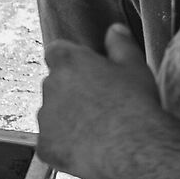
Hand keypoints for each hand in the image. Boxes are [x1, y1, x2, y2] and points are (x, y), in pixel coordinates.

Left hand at [37, 23, 166, 178]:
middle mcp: (49, 86)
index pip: (57, 51)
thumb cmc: (135, 103)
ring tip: (98, 129)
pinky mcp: (45, 146)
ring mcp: (44, 118)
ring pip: (51, 115)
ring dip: (66, 119)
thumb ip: (120, 44)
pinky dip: (65, 146)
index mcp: (68, 62)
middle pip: (54, 84)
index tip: (85, 70)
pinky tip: (89, 149)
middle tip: (99, 104)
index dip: (70, 60)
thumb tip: (114, 30)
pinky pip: (52, 143)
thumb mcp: (134, 66)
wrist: (132, 146)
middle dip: (70, 92)